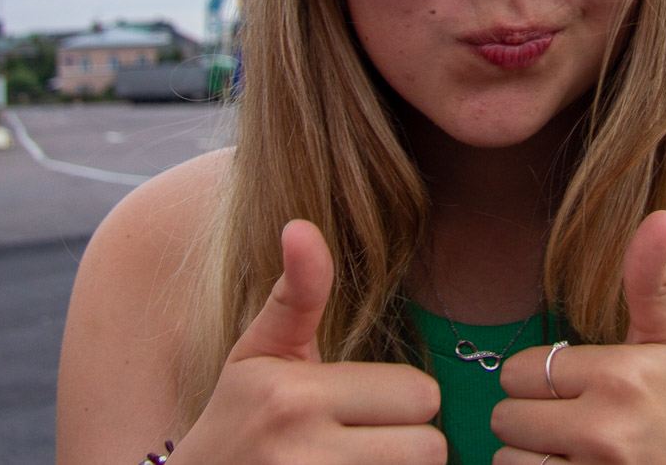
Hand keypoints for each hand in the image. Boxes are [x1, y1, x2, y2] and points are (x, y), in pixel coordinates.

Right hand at [169, 220, 445, 464]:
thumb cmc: (237, 418)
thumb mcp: (259, 352)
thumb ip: (297, 292)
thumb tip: (300, 225)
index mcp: (294, 394)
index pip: (420, 393)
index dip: (401, 401)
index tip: (362, 407)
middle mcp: (301, 450)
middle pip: (429, 445)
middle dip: (408, 444)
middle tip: (367, 442)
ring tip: (359, 464)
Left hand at [492, 212, 665, 464]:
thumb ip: (651, 282)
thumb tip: (662, 215)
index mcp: (622, 375)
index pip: (521, 370)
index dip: (539, 380)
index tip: (573, 389)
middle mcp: (605, 427)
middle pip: (505, 416)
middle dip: (529, 421)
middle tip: (569, 424)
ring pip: (507, 459)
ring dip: (529, 459)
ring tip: (571, 454)